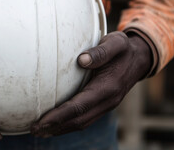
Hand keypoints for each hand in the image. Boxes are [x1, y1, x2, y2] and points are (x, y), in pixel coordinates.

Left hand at [31, 31, 151, 136]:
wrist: (140, 59)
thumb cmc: (123, 48)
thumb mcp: (116, 43)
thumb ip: (101, 51)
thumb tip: (82, 60)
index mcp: (108, 87)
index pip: (79, 106)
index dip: (59, 116)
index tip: (41, 121)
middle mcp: (108, 101)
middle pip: (79, 120)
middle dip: (55, 127)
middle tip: (33, 129)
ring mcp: (107, 105)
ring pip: (82, 123)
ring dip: (60, 129)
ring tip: (40, 130)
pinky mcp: (103, 105)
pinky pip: (85, 119)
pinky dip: (69, 124)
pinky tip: (56, 123)